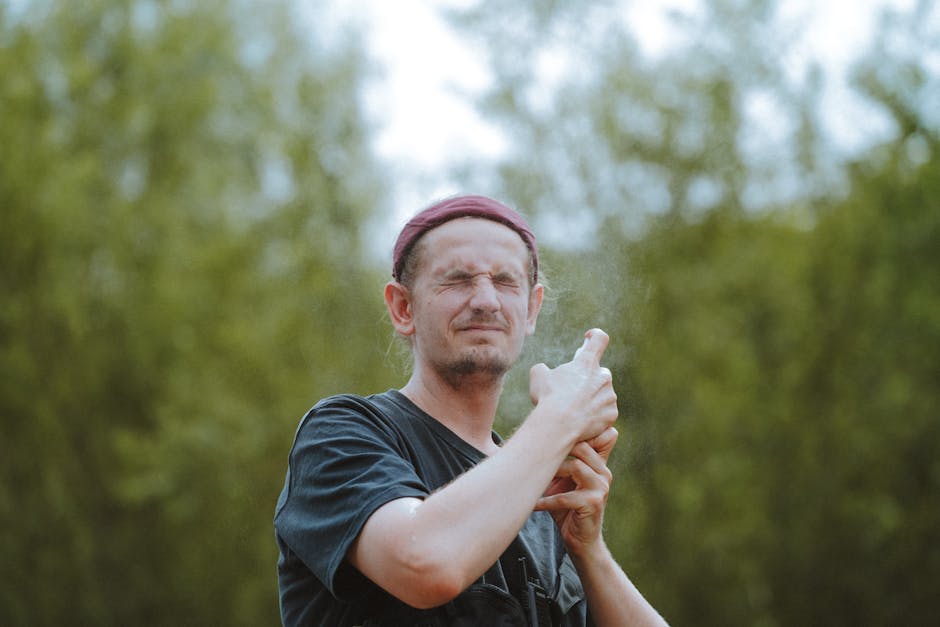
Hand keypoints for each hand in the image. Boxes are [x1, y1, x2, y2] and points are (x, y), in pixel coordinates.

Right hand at [529, 329, 617, 442]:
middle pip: (599, 372)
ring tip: (575, 410)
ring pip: (603, 394)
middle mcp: (603, 376)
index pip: (599, 339)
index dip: (594, 336)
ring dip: (592, 399)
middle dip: (589, 379)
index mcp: (586, 362)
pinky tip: (582, 421)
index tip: (588, 339)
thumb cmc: (548, 397)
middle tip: (574, 391)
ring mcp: (609, 395)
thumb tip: (544, 371)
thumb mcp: (538, 376)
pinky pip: (606, 412)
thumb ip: (543, 369)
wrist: (560, 424)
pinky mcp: (612, 413)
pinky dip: (596, 416)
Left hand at [534, 433, 614, 554]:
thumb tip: (530, 439)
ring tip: (534, 480)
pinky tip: (534, 504)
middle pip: (582, 447)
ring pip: (576, 466)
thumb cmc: (567, 509)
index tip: (548, 432)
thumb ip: (558, 462)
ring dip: (552, 473)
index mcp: (598, 464)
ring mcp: (601, 487)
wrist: (581, 542)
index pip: (595, 437)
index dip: (576, 431)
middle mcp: (603, 472)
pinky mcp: (594, 503)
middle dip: (557, 449)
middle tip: (534, 454)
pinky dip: (546, 501)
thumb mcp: (563, 482)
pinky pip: (566, 497)